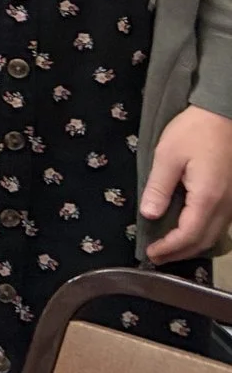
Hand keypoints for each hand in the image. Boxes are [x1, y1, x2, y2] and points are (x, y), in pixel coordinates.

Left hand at [140, 103, 231, 260]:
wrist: (222, 115)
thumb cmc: (193, 132)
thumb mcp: (167, 156)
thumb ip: (158, 188)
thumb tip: (149, 215)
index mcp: (207, 197)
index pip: (189, 234)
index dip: (169, 247)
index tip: (151, 253)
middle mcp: (224, 205)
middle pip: (204, 241)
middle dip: (180, 252)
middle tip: (156, 257)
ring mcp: (231, 202)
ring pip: (214, 235)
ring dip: (192, 246)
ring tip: (169, 249)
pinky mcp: (231, 196)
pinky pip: (219, 224)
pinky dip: (202, 234)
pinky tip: (187, 231)